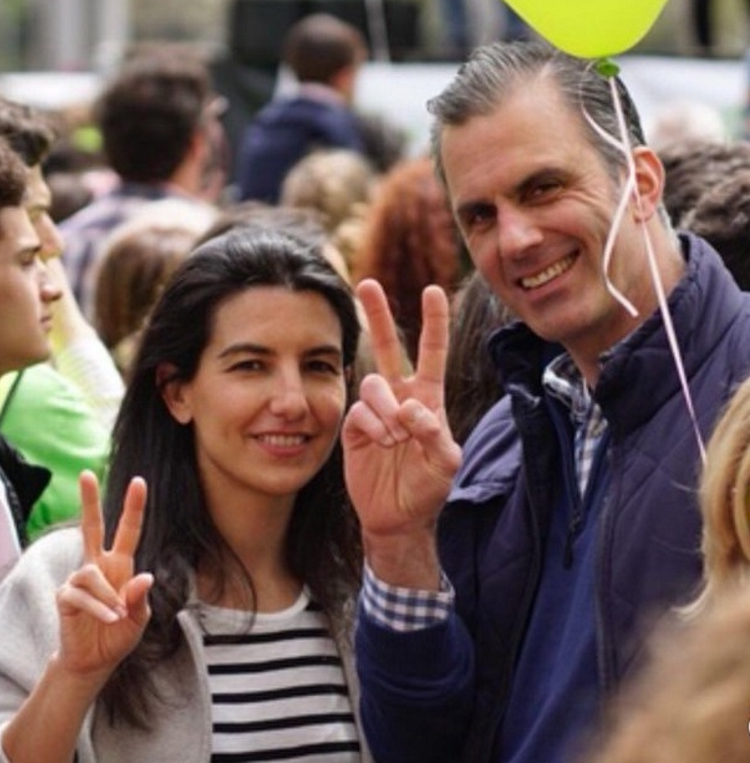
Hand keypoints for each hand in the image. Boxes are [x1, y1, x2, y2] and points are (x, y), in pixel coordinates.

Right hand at [55, 471, 153, 682]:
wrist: (94, 663)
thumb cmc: (117, 637)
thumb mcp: (138, 619)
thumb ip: (140, 599)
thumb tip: (144, 576)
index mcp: (119, 567)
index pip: (127, 531)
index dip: (133, 508)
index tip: (138, 481)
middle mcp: (97, 567)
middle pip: (91, 527)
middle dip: (89, 501)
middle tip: (85, 473)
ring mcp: (78, 580)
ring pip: (90, 572)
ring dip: (108, 596)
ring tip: (116, 616)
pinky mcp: (65, 597)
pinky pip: (80, 594)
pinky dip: (98, 607)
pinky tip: (109, 619)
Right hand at [342, 281, 460, 579]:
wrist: (396, 517)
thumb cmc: (428, 489)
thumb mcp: (446, 464)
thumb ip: (435, 435)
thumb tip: (411, 409)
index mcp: (428, 398)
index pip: (431, 353)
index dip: (433, 322)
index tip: (431, 289)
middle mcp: (400, 397)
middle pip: (388, 348)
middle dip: (378, 315)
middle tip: (367, 282)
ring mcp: (375, 411)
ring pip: (374, 385)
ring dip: (387, 412)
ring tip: (395, 440)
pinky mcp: (354, 426)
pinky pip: (359, 411)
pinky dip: (373, 426)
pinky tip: (381, 444)